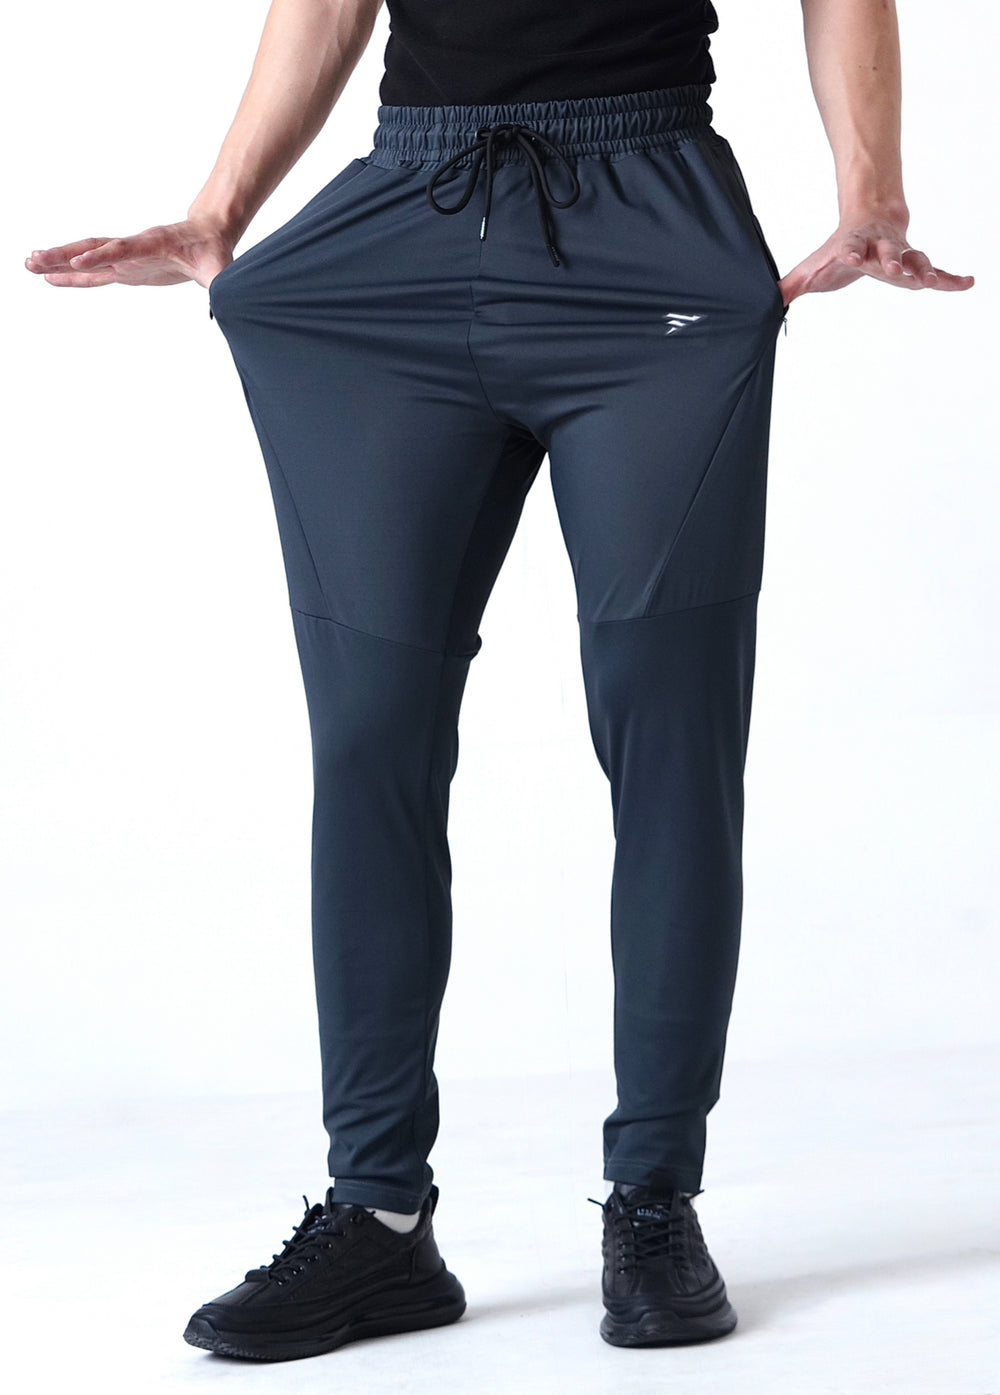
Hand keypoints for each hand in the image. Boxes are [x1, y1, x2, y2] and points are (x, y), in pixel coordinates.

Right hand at [23, 218, 234, 290]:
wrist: (207, 234)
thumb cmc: (213, 251)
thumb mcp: (220, 268)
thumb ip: (220, 281)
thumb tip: (227, 296)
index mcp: (154, 244)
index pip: (125, 249)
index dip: (104, 255)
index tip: (81, 262)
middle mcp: (133, 247)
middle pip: (93, 248)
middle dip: (64, 255)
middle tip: (35, 258)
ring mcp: (125, 256)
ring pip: (86, 257)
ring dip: (58, 261)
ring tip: (28, 263)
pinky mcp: (124, 267)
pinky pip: (93, 272)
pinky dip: (71, 275)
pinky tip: (49, 277)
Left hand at [777, 213, 973, 306]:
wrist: (872, 219)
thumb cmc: (840, 249)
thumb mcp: (814, 267)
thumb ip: (794, 284)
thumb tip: (769, 302)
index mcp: (855, 245)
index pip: (851, 247)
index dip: (849, 252)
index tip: (847, 256)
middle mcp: (882, 247)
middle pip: (888, 251)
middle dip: (891, 259)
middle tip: (894, 269)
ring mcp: (902, 253)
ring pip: (915, 258)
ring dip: (924, 268)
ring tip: (934, 281)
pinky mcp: (917, 264)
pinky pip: (938, 271)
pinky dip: (952, 278)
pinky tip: (969, 283)